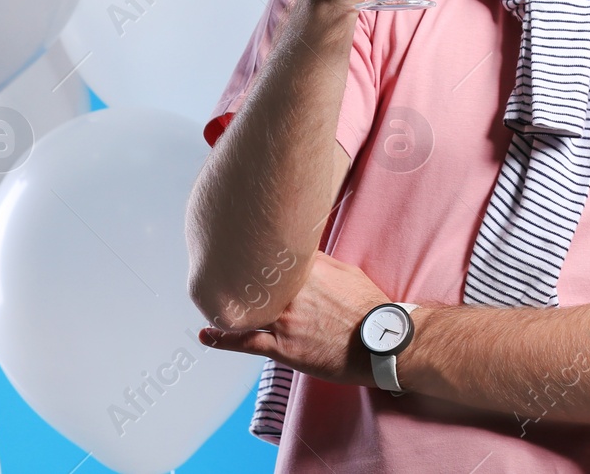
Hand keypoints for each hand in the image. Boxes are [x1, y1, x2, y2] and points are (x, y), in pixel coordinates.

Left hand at [198, 251, 390, 386]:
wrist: (381, 343)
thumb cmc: (368, 308)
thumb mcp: (348, 274)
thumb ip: (321, 263)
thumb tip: (303, 255)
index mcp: (309, 271)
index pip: (273, 254)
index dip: (255, 250)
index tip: (243, 243)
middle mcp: (292, 293)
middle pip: (254, 278)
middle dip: (235, 271)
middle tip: (217, 264)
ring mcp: (285, 321)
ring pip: (246, 309)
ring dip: (227, 303)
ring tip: (208, 297)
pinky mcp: (283, 347)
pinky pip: (246, 342)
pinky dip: (223, 338)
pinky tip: (208, 333)